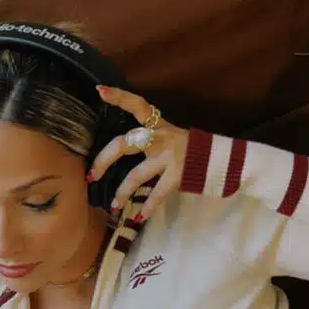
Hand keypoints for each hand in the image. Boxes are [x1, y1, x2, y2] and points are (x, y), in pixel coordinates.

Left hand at [89, 85, 188, 220]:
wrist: (216, 158)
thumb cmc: (186, 148)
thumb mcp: (166, 135)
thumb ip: (146, 138)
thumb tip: (115, 151)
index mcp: (157, 124)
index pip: (137, 105)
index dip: (119, 97)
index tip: (100, 92)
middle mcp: (160, 137)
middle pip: (125, 143)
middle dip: (104, 159)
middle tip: (91, 175)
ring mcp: (168, 157)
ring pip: (137, 174)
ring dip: (122, 191)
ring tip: (113, 205)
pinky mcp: (177, 175)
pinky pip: (157, 193)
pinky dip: (148, 206)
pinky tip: (138, 217)